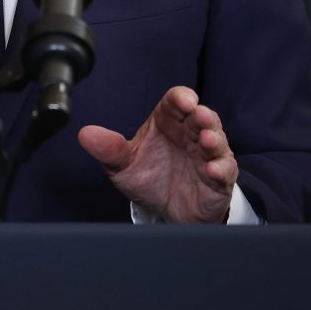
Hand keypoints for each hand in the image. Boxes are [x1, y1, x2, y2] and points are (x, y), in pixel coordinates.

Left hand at [77, 85, 236, 223]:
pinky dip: (220, 169)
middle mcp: (190, 134)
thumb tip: (85, 134)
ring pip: (217, 140)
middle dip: (203, 115)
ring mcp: (207, 155)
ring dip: (214, 139)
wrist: (165, 212)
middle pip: (202, 117)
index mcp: (168, 122)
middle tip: (199, 116)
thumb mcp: (123, 165)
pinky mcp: (219, 178)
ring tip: (206, 141)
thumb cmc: (149, 178)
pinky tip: (212, 170)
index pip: (177, 101)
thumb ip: (108, 149)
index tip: (183, 101)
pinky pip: (225, 171)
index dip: (182, 98)